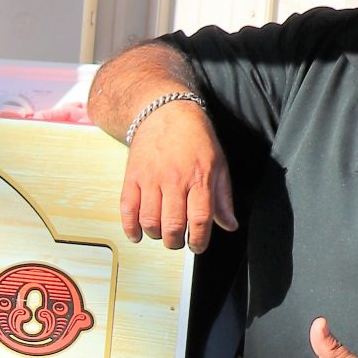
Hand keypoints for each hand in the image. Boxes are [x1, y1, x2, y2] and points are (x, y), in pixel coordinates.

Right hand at [119, 98, 236, 252]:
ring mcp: (151, 179)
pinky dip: (130, 228)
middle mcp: (174, 180)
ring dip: (156, 235)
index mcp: (199, 178)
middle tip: (178, 241)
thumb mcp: (219, 164)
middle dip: (176, 242)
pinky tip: (138, 234)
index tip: (197, 246)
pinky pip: (128, 209)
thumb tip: (229, 225)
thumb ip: (223, 198)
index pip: (200, 220)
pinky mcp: (132, 177)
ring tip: (162, 233)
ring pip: (149, 221)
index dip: (199, 241)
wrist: (165, 112)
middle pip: (173, 225)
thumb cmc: (195, 138)